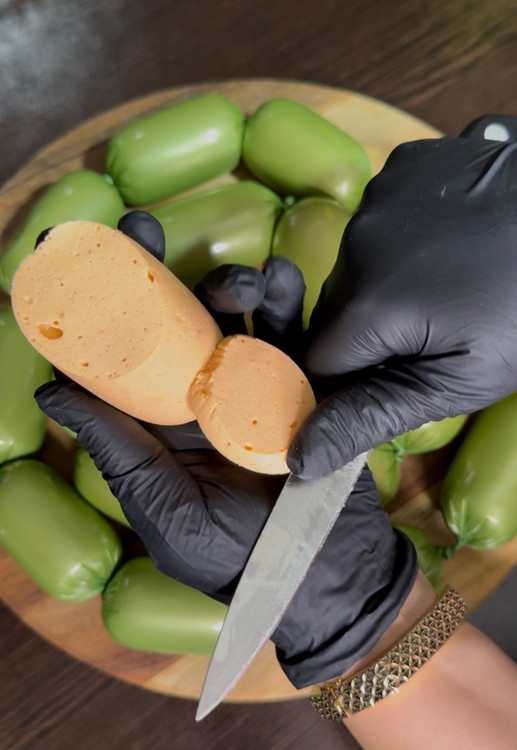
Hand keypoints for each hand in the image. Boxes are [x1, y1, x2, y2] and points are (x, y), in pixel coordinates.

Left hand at [35, 212, 415, 687]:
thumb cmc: (231, 557)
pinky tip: (283, 281)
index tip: (63, 257)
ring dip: (229, 284)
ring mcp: (248, 384)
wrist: (321, 574)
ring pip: (230, 316)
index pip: (113, 357)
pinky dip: (287, 302)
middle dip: (153, 271)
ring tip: (243, 280)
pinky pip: (290, 333)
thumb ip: (116, 451)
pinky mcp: (297, 383)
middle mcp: (195, 394)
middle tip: (141, 228)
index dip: (88, 307)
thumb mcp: (164, 510)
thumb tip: (50, 392)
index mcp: (154, 423)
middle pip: (169, 319)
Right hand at [286, 115, 516, 477]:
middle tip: (438, 329)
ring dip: (383, 284)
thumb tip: (300, 458)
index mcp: (367, 301)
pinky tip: (448, 243)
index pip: (316, 358)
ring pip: (353, 266)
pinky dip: (400, 240)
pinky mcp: (404, 165)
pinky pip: (377, 220)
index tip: (403, 371)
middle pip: (332, 310)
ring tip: (449, 285)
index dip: (354, 376)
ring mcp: (381, 192)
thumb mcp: (457, 381)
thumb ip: (371, 416)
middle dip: (368, 331)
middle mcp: (357, 237)